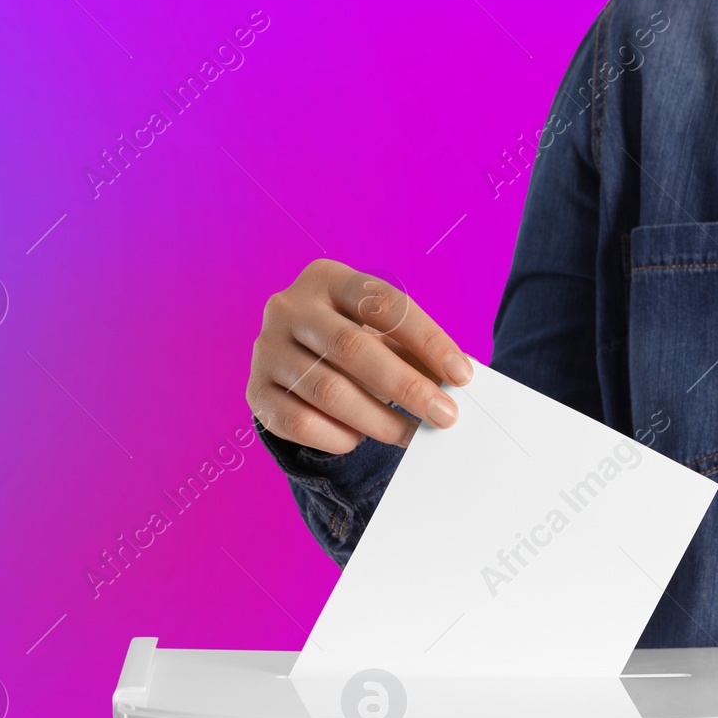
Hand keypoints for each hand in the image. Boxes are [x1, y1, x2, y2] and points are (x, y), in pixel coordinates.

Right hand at [246, 259, 473, 453]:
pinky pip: (300, 423)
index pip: (383, 304)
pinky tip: (359, 439)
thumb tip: (456, 378)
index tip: (462, 375)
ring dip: (379, 420)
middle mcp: (288, 308)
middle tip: (444, 415)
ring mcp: (266, 349)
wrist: (292, 360)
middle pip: (353, 348)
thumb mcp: (380, 333)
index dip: (427, 340)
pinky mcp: (255, 391)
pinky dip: (337, 436)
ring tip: (411, 434)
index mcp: (326, 279)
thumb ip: (413, 350)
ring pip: (328, 391)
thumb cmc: (351, 341)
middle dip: (406, 387)